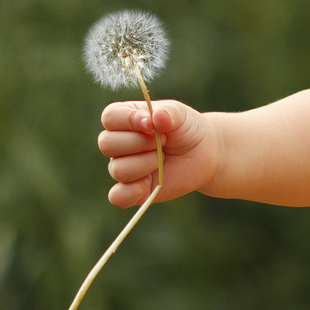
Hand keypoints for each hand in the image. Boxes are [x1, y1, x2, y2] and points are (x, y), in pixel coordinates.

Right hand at [97, 99, 217, 204]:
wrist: (202, 152)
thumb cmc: (185, 128)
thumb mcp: (181, 114)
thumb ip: (169, 112)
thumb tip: (156, 117)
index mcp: (124, 119)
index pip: (110, 117)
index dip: (128, 120)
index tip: (151, 124)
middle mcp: (118, 143)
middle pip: (107, 144)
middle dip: (139, 143)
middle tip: (163, 142)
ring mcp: (124, 167)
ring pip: (117, 170)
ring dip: (145, 164)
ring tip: (162, 159)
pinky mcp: (132, 190)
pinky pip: (117, 196)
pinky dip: (132, 191)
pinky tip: (149, 183)